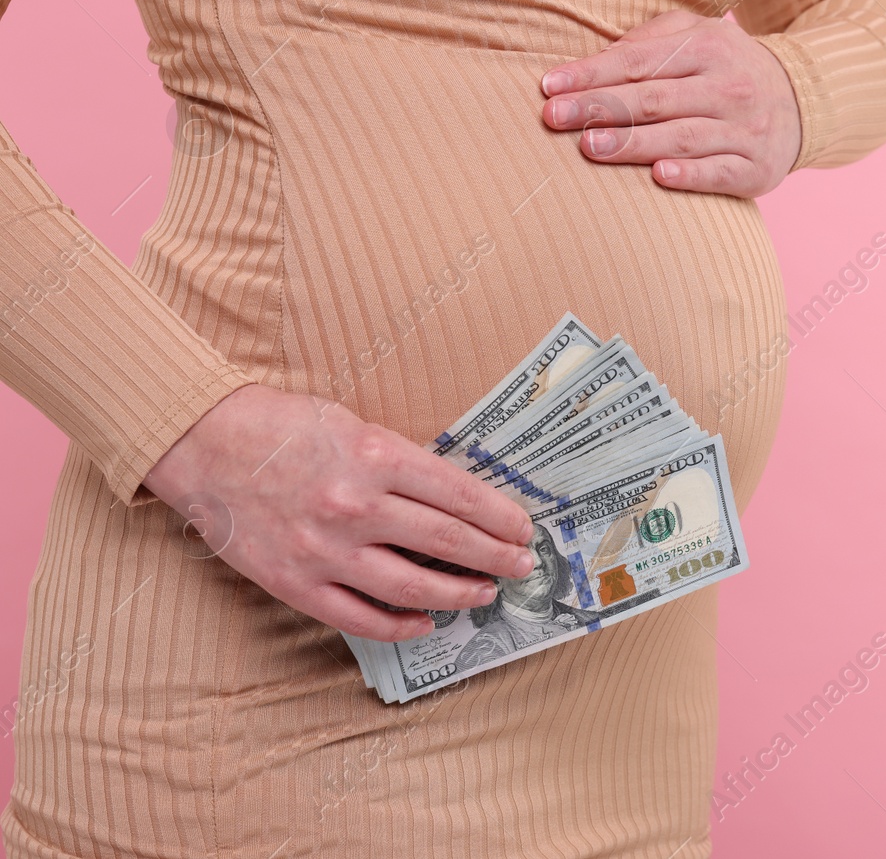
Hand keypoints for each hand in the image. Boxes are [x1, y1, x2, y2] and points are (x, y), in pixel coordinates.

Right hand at [143, 383, 537, 641]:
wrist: (199, 442)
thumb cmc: (280, 425)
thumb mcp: (353, 424)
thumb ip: (400, 463)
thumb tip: (455, 501)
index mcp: (376, 456)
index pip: (460, 497)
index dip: (501, 518)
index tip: (523, 528)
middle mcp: (354, 506)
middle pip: (448, 542)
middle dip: (495, 556)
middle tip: (522, 563)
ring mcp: (324, 551)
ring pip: (413, 587)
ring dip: (459, 594)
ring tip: (485, 593)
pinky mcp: (294, 583)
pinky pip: (360, 617)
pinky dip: (401, 625)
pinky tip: (426, 622)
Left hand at [539, 9, 802, 196]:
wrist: (804, 99)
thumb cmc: (727, 67)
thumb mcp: (697, 35)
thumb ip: (649, 40)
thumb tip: (592, 61)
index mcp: (708, 47)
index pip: (639, 61)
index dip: (592, 73)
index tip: (549, 87)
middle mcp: (729, 86)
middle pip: (655, 98)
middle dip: (600, 108)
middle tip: (555, 119)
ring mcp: (745, 129)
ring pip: (682, 136)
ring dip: (634, 142)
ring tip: (590, 147)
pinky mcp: (757, 168)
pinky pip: (720, 172)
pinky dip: (691, 174)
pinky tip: (659, 175)